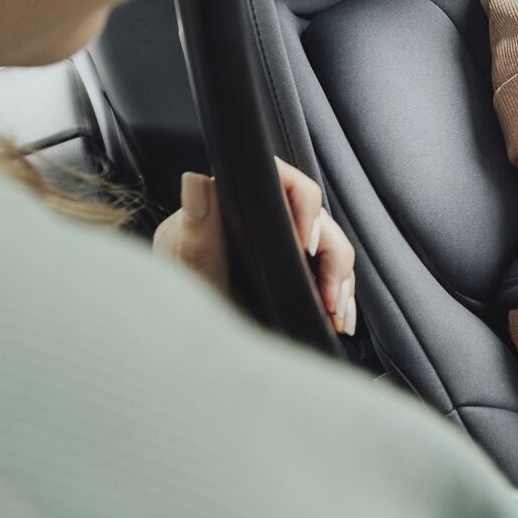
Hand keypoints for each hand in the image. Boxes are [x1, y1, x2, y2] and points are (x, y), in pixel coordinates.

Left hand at [151, 158, 357, 334]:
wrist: (180, 336)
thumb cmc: (177, 297)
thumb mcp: (187, 266)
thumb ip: (195, 227)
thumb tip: (196, 182)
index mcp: (235, 204)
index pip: (283, 184)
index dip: (304, 207)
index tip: (306, 245)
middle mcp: (263, 218)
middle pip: (317, 219)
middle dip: (332, 259)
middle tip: (328, 296)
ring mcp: (282, 244)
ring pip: (330, 247)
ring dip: (340, 281)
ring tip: (337, 314)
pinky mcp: (292, 271)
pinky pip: (329, 274)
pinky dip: (340, 296)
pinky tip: (340, 318)